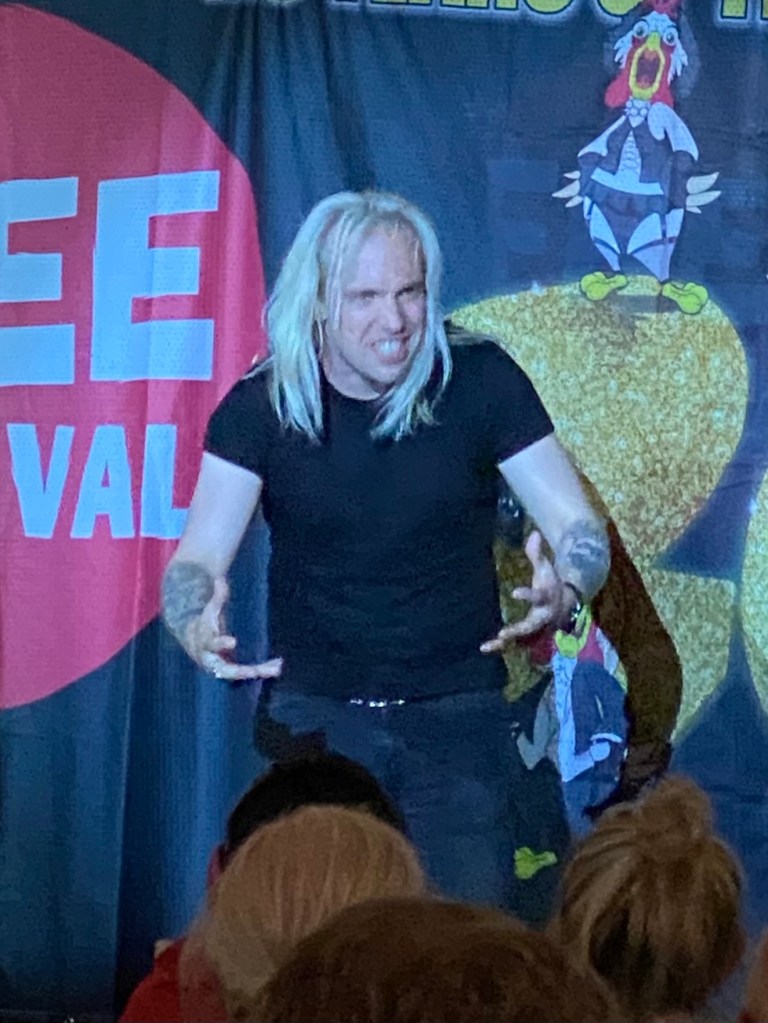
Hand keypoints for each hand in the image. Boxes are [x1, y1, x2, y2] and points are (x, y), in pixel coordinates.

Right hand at [184, 578, 282, 681]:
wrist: (195, 641)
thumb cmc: (205, 622)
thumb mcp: (210, 609)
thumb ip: (217, 597)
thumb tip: (220, 578)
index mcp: (205, 642)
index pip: (211, 644)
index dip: (221, 643)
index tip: (233, 642)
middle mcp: (212, 659)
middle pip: (224, 668)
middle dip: (239, 671)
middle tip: (254, 671)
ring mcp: (223, 667)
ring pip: (238, 674)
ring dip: (257, 671)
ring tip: (276, 668)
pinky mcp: (233, 671)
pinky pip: (248, 673)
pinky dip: (262, 670)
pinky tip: (277, 666)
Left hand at [480, 531, 575, 653]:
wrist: (567, 603)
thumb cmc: (551, 583)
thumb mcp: (546, 568)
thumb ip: (537, 554)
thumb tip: (534, 533)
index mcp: (546, 597)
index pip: (538, 596)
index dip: (528, 595)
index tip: (514, 592)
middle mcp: (543, 616)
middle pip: (531, 625)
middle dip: (518, 630)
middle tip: (503, 633)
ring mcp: (537, 628)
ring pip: (523, 640)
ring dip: (507, 644)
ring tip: (487, 646)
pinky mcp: (530, 635)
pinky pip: (516, 643)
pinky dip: (502, 647)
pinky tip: (485, 648)